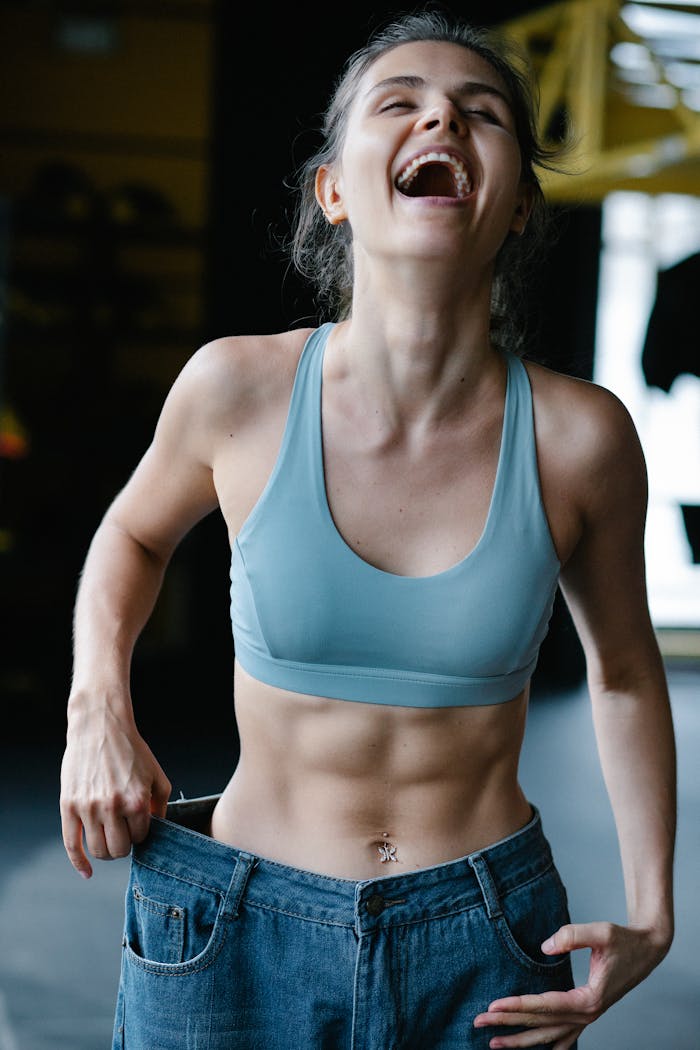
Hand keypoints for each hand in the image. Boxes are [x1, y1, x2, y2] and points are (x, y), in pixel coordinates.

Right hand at [60, 701, 171, 878]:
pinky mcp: (68, 806)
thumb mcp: (157, 775)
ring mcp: (88, 808)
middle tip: (124, 833)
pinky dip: (79, 863)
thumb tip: (157, 830)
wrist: (100, 726)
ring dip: (106, 851)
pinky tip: (87, 872)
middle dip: (124, 845)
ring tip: (109, 838)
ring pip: (97, 851)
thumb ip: (161, 806)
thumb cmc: (131, 750)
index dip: (141, 833)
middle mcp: (112, 807)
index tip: (138, 824)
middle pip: (119, 850)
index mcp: (136, 800)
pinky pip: (71, 845)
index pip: (141, 838)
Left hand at [473, 920, 671, 1048]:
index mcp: (589, 999)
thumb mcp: (601, 931)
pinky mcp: (588, 1015)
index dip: (517, 1006)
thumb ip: (572, 936)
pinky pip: (564, 1037)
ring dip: (521, 1041)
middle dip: (508, 1024)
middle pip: (541, 1023)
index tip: (492, 1007)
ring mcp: (588, 1019)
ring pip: (549, 1036)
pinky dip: (546, 1045)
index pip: (545, 1006)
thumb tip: (545, 947)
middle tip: (478, 1023)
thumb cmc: (623, 940)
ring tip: (494, 1044)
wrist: (647, 950)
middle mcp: (587, 1015)